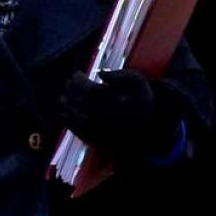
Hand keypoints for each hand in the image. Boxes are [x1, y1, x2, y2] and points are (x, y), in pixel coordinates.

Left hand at [60, 69, 181, 158]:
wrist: (151, 123)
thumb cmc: (141, 97)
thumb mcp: (138, 81)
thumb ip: (120, 75)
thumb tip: (100, 73)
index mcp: (117, 103)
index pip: (91, 90)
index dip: (80, 81)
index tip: (76, 74)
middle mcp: (108, 119)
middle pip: (82, 104)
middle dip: (72, 91)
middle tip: (69, 83)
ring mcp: (103, 132)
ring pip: (78, 119)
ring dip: (68, 106)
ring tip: (64, 98)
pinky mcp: (100, 141)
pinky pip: (80, 133)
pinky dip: (69, 123)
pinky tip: (63, 114)